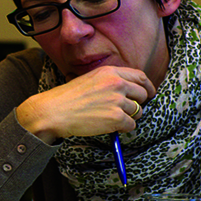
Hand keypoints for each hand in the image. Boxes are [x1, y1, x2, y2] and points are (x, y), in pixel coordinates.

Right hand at [16, 65, 154, 143]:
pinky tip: (108, 126)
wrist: (53, 111)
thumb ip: (110, 81)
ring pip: (137, 111)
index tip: (147, 93)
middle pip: (142, 94)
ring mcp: (117, 101)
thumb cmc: (67, 97)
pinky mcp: (116, 118)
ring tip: (111, 118)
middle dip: (138, 103)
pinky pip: (130, 125)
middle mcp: (116, 84)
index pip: (140, 77)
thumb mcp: (90, 79)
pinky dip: (122, 128)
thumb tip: (129, 90)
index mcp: (110, 72)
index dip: (146, 86)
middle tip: (127, 110)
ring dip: (128, 117)